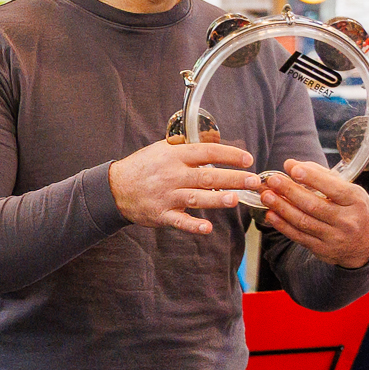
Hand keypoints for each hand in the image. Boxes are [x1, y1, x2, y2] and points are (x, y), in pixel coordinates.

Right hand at [108, 138, 259, 235]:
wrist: (115, 188)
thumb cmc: (142, 167)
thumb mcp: (161, 149)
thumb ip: (186, 146)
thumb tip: (213, 141)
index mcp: (174, 156)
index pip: (207, 152)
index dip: (229, 155)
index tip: (247, 159)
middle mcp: (172, 175)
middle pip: (207, 176)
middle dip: (233, 178)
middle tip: (254, 181)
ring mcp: (166, 196)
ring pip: (196, 198)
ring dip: (217, 199)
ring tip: (235, 199)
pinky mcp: (161, 214)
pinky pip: (179, 221)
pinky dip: (193, 225)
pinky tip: (207, 228)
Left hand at [259, 159, 368, 268]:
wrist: (366, 244)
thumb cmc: (353, 210)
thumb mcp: (348, 191)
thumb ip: (322, 176)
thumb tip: (292, 165)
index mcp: (356, 201)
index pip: (333, 188)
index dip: (312, 178)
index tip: (293, 169)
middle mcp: (347, 220)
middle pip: (313, 205)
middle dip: (290, 191)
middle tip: (272, 180)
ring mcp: (334, 237)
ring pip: (303, 221)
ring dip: (281, 207)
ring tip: (266, 196)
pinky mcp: (322, 249)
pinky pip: (298, 236)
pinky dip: (282, 225)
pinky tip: (271, 214)